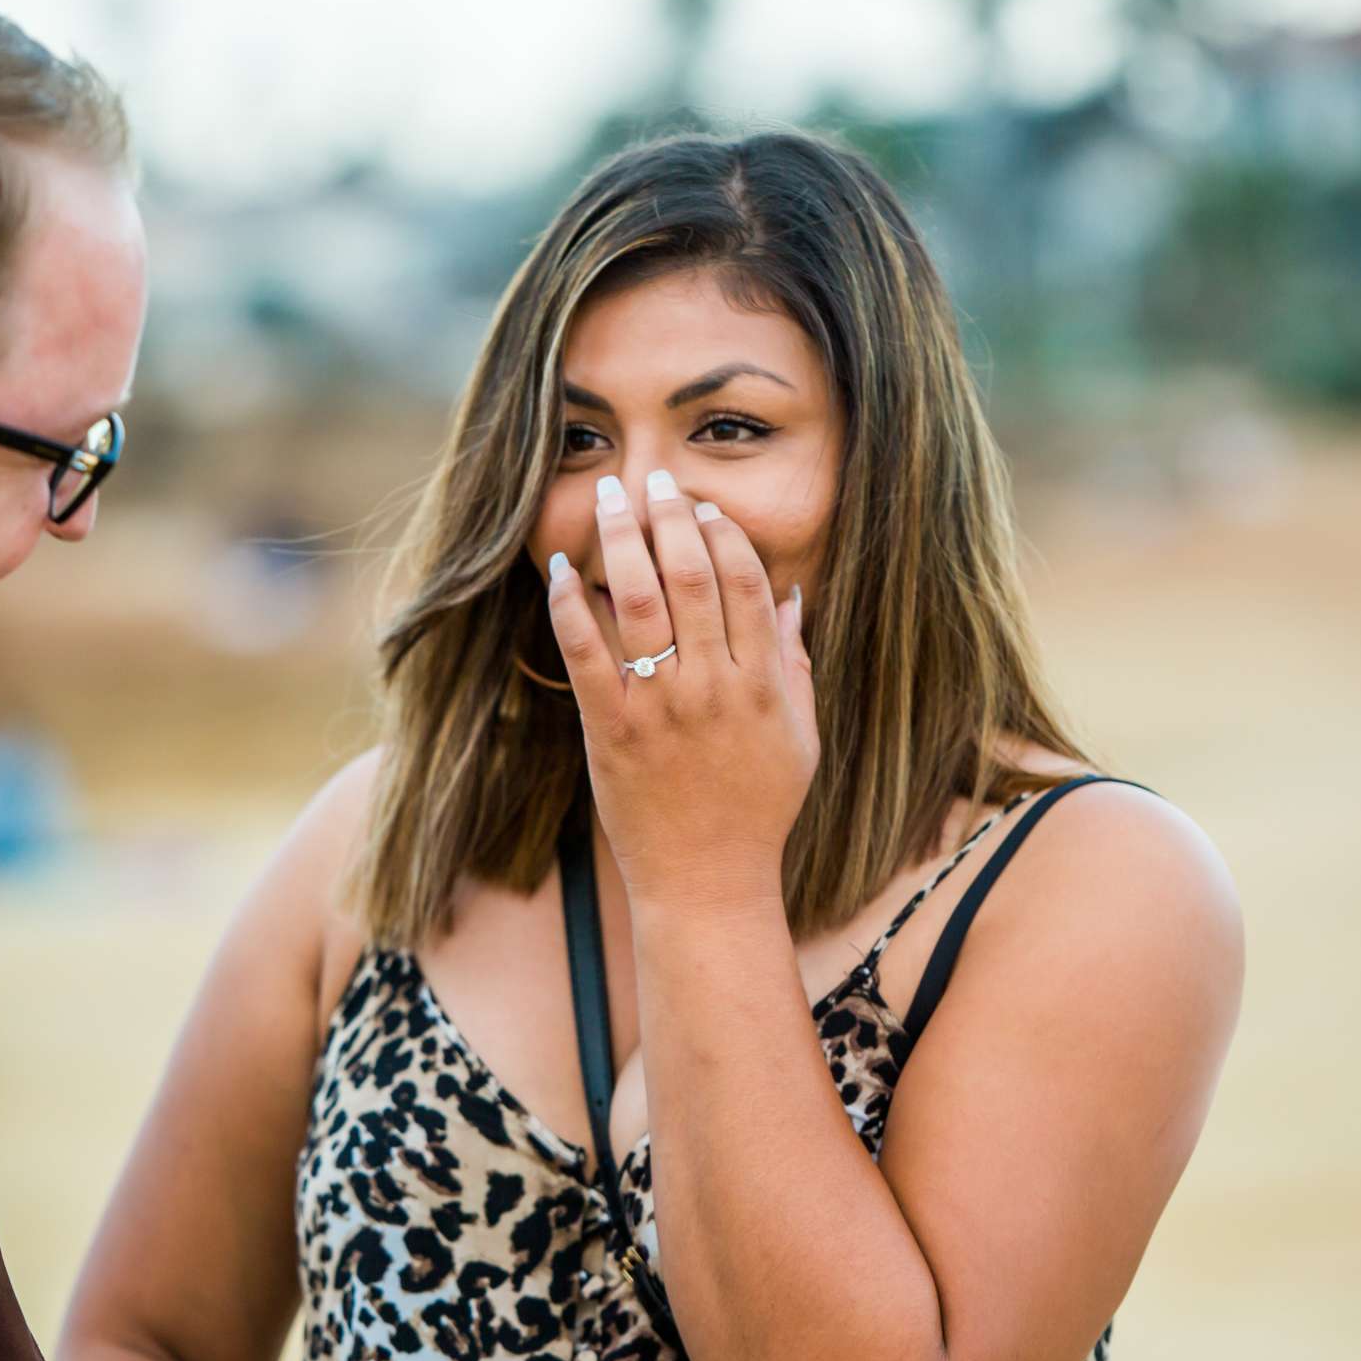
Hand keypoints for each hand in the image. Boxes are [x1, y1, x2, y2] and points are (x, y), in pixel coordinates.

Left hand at [545, 469, 819, 906]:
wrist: (705, 881)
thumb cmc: (756, 812)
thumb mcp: (799, 738)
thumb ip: (796, 665)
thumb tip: (793, 598)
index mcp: (762, 686)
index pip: (745, 585)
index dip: (724, 535)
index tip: (705, 507)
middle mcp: (712, 688)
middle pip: (691, 577)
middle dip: (671, 517)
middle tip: (655, 479)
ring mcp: (657, 708)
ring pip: (639, 601)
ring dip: (621, 540)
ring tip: (609, 497)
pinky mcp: (608, 730)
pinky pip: (584, 653)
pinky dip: (570, 605)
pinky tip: (561, 568)